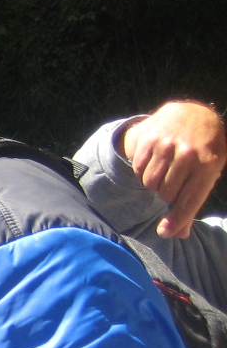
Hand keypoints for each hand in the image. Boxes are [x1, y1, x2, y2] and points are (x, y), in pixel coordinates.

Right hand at [120, 101, 225, 237]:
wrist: (193, 114)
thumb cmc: (204, 151)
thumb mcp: (208, 174)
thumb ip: (192, 203)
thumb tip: (180, 234)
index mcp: (209, 164)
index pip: (190, 199)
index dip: (177, 218)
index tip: (165, 232)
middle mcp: (188, 153)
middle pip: (166, 193)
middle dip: (167, 193)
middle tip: (175, 180)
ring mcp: (167, 144)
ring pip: (150, 182)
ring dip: (154, 182)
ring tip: (165, 170)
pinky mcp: (149, 138)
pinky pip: (138, 169)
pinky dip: (144, 170)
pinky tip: (155, 161)